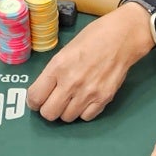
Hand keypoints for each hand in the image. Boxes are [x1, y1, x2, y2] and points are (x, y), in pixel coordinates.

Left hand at [27, 3, 152, 121]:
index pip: (35, 97)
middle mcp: (71, 83)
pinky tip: (85, 101)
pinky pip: (86, 117)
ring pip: (67, 118)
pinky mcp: (104, 99)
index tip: (37, 101)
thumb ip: (54, 72)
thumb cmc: (93, 38)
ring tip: (72, 99)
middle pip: (49, 113)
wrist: (122, 37)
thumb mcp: (65, 51)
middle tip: (53, 102)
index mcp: (57, 67)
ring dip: (66, 111)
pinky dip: (83, 112)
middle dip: (48, 110)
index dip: (33, 102)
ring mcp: (88, 93)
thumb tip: (45, 90)